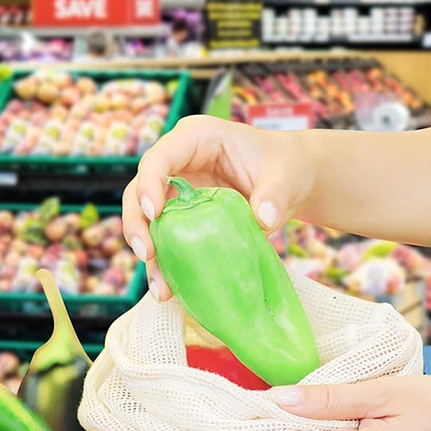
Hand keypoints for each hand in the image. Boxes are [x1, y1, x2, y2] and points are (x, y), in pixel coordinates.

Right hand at [122, 115, 315, 299]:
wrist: (292, 182)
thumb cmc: (286, 166)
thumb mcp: (286, 176)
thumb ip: (275, 193)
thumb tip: (263, 217)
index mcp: (196, 139)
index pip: (160, 157)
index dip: (150, 183)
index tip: (154, 213)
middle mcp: (178, 165)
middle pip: (141, 191)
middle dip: (138, 224)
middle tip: (147, 253)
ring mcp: (178, 193)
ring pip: (148, 222)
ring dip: (150, 255)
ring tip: (160, 287)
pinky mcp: (185, 219)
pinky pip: (168, 241)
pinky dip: (168, 265)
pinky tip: (171, 291)